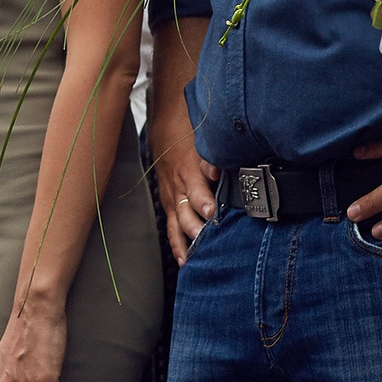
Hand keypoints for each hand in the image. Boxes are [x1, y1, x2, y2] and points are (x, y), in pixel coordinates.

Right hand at [147, 110, 217, 263]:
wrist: (163, 120)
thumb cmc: (188, 128)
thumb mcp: (201, 136)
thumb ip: (211, 156)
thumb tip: (218, 171)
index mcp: (188, 171)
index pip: (196, 191)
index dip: (204, 203)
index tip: (213, 215)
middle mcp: (178, 187)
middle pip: (186, 214)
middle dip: (196, 230)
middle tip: (207, 245)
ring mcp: (171, 196)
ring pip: (177, 224)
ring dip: (185, 243)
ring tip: (193, 261)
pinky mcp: (168, 202)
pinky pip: (171, 226)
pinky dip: (176, 243)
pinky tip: (183, 259)